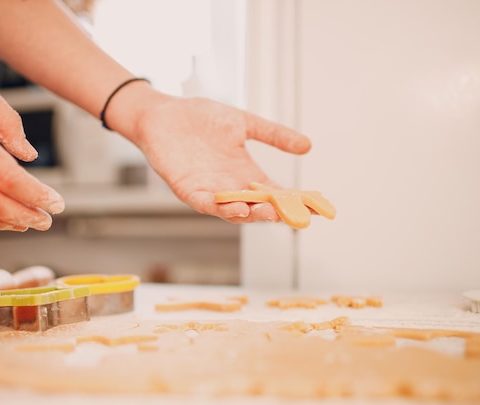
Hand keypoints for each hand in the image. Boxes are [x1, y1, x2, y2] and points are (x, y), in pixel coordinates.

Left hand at [132, 96, 311, 223]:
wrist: (163, 113)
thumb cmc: (201, 117)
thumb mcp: (243, 123)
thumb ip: (273, 134)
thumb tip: (308, 146)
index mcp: (245, 172)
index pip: (275, 192)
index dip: (295, 200)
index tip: (316, 206)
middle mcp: (231, 186)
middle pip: (259, 206)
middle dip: (277, 212)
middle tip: (296, 215)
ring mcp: (210, 190)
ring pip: (234, 210)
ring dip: (251, 214)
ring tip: (269, 213)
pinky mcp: (188, 189)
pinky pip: (206, 203)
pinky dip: (221, 208)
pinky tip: (236, 207)